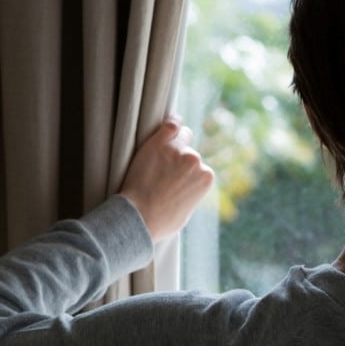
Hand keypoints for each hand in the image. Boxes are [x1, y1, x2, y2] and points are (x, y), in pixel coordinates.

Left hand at [120, 116, 214, 242]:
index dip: (186, 172)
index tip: (175, 177)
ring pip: (180, 137)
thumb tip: (189, 187)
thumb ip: (192, 193)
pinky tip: (169, 125)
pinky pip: (170, 125)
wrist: (138, 218)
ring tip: (157, 157)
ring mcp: (178, 150)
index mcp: (206, 177)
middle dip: (180, 158)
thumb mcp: (187, 211)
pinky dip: (171, 124)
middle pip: (190, 151)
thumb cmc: (161, 221)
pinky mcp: (159, 143)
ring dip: (171, 145)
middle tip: (164, 168)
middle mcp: (195, 161)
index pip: (200, 167)